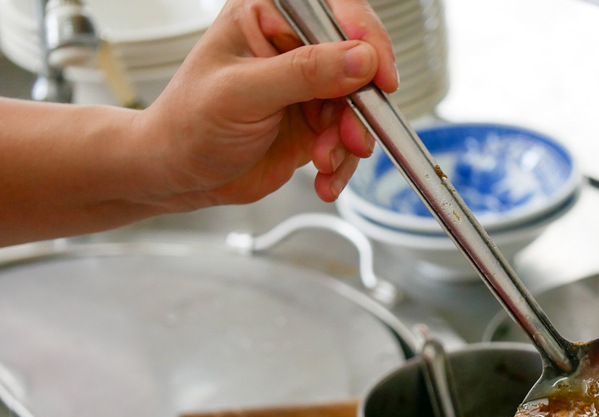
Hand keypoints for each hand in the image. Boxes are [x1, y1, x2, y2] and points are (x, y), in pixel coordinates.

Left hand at [139, 0, 397, 210]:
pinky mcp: (315, 122)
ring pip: (359, 106)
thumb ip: (305, 73)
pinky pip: (350, 139)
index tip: (380, 76)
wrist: (178, 174)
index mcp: (268, 14)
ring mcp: (308, 85)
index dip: (365, 38)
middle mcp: (293, 45)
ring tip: (326, 162)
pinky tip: (325, 179)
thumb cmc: (189, 124)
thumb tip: (360, 60)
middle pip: (357, 63)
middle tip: (353, 136)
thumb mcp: (244, 94)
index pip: (334, 11)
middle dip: (359, 106)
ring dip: (349, 141)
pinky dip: (343, 163)